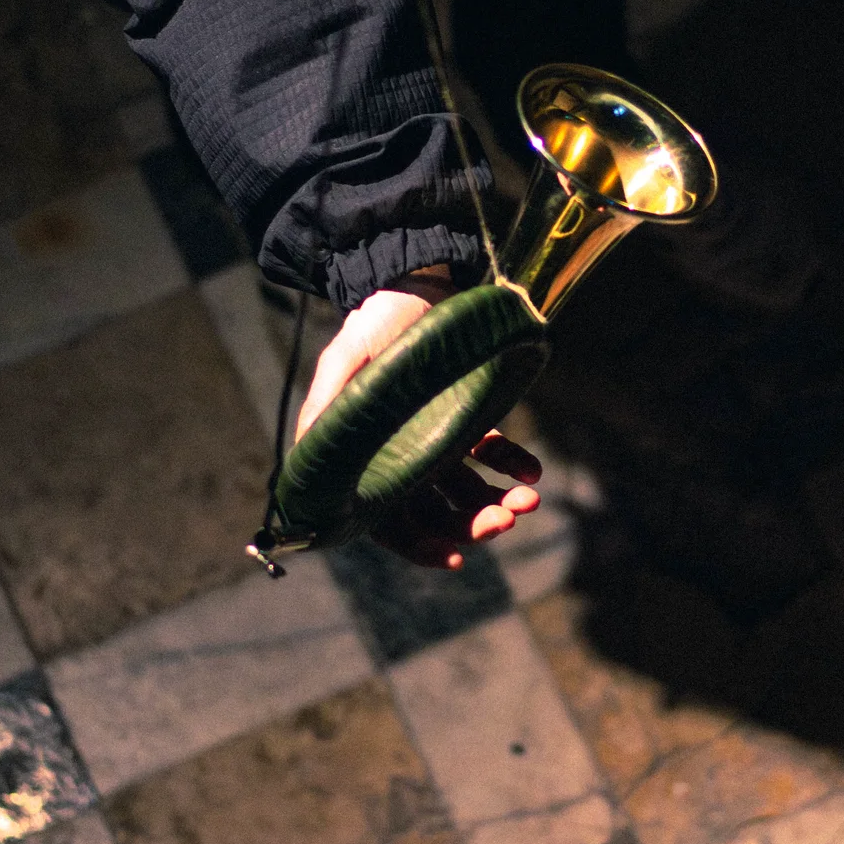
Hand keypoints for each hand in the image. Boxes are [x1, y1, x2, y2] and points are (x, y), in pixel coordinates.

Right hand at [296, 266, 542, 568]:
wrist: (410, 286)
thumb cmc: (369, 327)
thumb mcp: (344, 363)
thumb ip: (329, 408)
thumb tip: (312, 454)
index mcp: (369, 459)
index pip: (392, 522)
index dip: (420, 546)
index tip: (455, 556)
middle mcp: (404, 460)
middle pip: (438, 514)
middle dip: (472, 526)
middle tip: (502, 521)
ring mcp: (438, 443)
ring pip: (470, 492)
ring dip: (498, 504)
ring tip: (525, 502)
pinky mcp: (467, 421)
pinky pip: (494, 454)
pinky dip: (514, 466)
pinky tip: (532, 473)